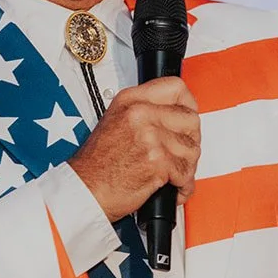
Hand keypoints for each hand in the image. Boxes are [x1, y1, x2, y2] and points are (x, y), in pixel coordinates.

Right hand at [67, 77, 200, 222]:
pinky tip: (172, 187)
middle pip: (191, 119)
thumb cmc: (97, 165)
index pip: (175, 87)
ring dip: (187, 167)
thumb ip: (144, 113)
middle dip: (190, 141)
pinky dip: (182, 186)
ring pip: (192, 149)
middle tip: (180, 154)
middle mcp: (140, 114)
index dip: (188, 104)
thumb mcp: (115, 122)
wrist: (85, 190)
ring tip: (173, 174)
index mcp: (131, 101)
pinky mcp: (157, 161)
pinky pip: (186, 173)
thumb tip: (174, 115)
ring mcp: (150, 137)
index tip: (187, 117)